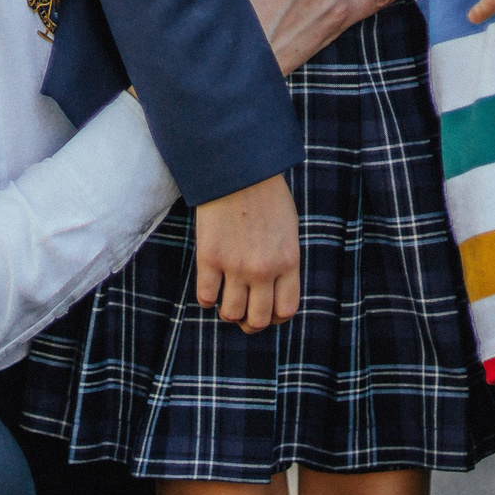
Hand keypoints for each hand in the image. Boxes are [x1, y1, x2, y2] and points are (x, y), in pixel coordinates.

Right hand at [194, 175, 300, 331]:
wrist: (237, 170)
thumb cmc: (265, 196)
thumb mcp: (287, 230)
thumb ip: (283, 261)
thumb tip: (273, 290)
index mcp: (288, 262)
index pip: (285, 311)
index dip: (275, 319)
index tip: (266, 312)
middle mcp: (264, 269)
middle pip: (258, 319)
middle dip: (250, 323)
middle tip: (243, 315)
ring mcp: (236, 265)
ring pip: (231, 313)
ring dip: (228, 312)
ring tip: (225, 300)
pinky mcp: (210, 258)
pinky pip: (206, 297)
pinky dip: (207, 299)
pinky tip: (210, 287)